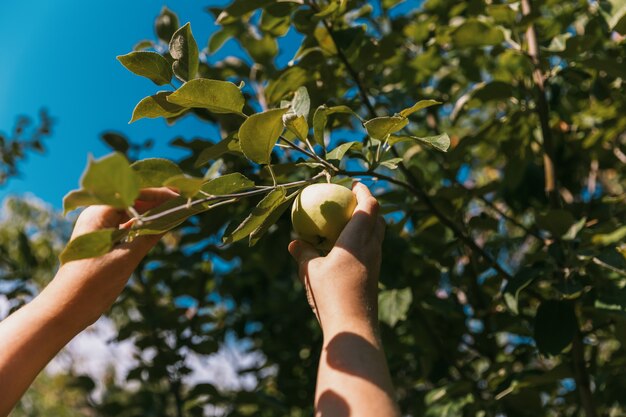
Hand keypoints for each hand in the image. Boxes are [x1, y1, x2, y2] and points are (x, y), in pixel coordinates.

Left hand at [58, 187, 178, 325]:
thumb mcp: (126, 258)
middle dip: (156, 200)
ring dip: (152, 212)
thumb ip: (150, 235)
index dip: (157, 193)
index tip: (180, 195)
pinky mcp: (104, 242)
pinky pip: (128, 227)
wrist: (67, 308)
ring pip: (131, 213)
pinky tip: (161, 226)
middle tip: (182, 200)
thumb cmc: (93, 282)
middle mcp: (97, 216)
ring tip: (176, 210)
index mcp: (97, 213)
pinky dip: (144, 226)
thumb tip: (173, 217)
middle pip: (132, 200)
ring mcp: (100, 229)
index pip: (132, 193)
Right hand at [289, 183, 399, 416]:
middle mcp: (372, 247)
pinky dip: (362, 241)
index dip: (363, 192)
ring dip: (366, 224)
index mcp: (358, 239)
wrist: (354, 326)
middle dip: (366, 206)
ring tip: (347, 223)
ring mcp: (376, 262)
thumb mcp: (310, 271)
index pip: (369, 206)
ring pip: (377, 235)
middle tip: (350, 202)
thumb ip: (304, 253)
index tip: (354, 184)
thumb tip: (294, 242)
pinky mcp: (374, 276)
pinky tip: (345, 250)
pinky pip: (371, 249)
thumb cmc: (331, 294)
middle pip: (378, 219)